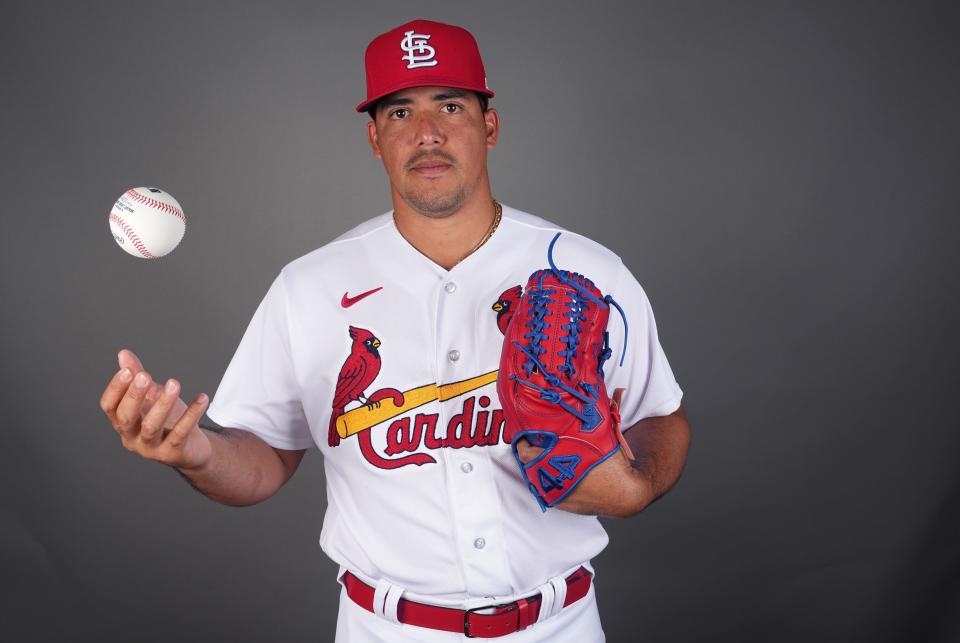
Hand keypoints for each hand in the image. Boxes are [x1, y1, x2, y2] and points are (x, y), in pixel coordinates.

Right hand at [100, 348, 211, 470]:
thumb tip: (123, 354)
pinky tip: (202, 398)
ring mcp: (151, 448)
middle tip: (145, 375)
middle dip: (134, 396)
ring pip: (151, 426)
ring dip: (163, 403)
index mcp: (123, 423)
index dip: (115, 389)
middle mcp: (132, 438)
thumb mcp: (152, 397)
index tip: (127, 371)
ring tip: (175, 383)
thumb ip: (138, 377)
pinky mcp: (172, 453)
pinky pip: (181, 433)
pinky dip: (192, 415)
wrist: (191, 449)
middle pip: (126, 417)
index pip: (109, 407)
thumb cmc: (168, 420)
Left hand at [514, 389, 648, 515]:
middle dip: (528, 451)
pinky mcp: (559, 502)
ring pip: (533, 476)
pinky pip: (543, 488)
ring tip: (541, 454)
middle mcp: (555, 479)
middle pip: (526, 464)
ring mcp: (555, 492)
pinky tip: (552, 469)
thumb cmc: (615, 464)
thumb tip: (619, 390)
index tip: (525, 432)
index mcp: (562, 460)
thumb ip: (609, 411)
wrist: (625, 494)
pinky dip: (545, 478)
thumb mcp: (609, 435)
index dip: (523, 441)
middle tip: (531, 442)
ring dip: (535, 465)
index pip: (526, 452)